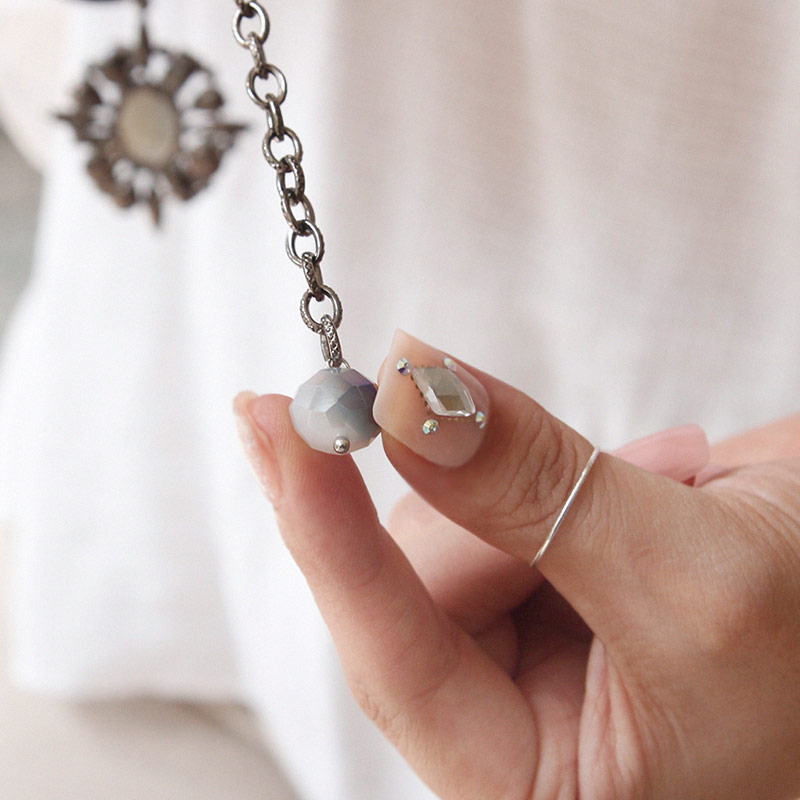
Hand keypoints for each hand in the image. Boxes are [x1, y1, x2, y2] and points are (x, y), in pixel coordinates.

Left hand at [235, 332, 799, 799]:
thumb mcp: (693, 582)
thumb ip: (535, 490)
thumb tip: (411, 398)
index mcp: (535, 785)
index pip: (388, 656)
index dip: (326, 530)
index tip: (275, 421)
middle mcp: (518, 725)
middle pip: (427, 583)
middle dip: (499, 506)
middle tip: (610, 466)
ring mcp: (533, 648)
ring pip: (465, 527)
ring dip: (558, 486)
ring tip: (682, 487)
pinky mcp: (555, 580)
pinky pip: (512, 500)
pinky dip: (579, 472)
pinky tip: (674, 480)